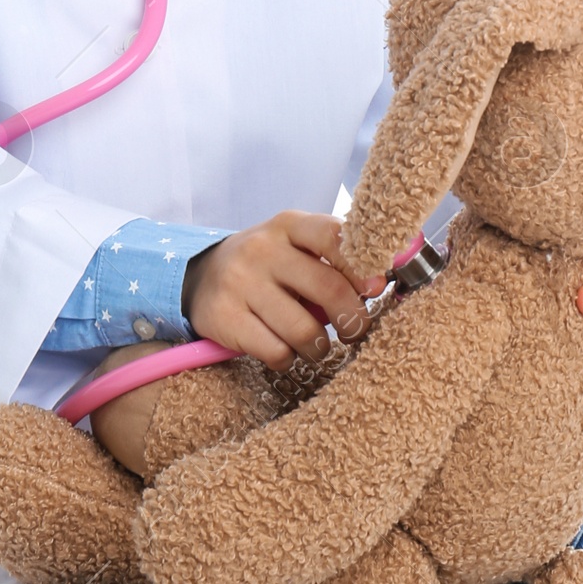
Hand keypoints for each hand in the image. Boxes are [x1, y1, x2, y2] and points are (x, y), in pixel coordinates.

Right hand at [181, 211, 381, 370]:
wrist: (202, 278)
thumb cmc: (268, 266)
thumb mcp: (296, 248)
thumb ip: (334, 260)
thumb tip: (380, 284)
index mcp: (289, 225)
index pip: (334, 236)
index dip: (362, 267)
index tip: (376, 289)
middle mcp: (263, 248)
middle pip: (327, 288)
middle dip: (353, 318)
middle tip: (354, 330)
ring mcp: (240, 282)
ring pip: (304, 330)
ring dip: (320, 346)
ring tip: (316, 345)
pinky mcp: (224, 317)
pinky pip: (276, 351)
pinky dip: (288, 358)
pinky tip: (283, 349)